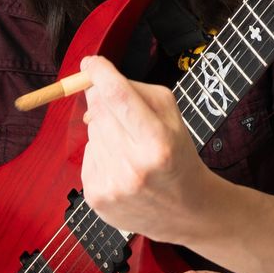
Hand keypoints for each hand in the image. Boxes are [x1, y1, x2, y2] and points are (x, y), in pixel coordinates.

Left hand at [78, 55, 207, 240]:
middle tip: (120, 110)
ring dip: (104, 129)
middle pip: (99, 111)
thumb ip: (137, 91)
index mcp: (158, 141)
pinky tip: (120, 164)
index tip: (90, 61)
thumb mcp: (172, 115)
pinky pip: (87, 155)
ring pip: (91, 132)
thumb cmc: (178, 154)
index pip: (118, 96)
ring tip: (128, 146)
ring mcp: (112, 185)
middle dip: (103, 100)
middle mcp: (134, 166)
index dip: (100, 73)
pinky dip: (100, 152)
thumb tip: (94, 84)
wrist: (186, 211)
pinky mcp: (97, 198)